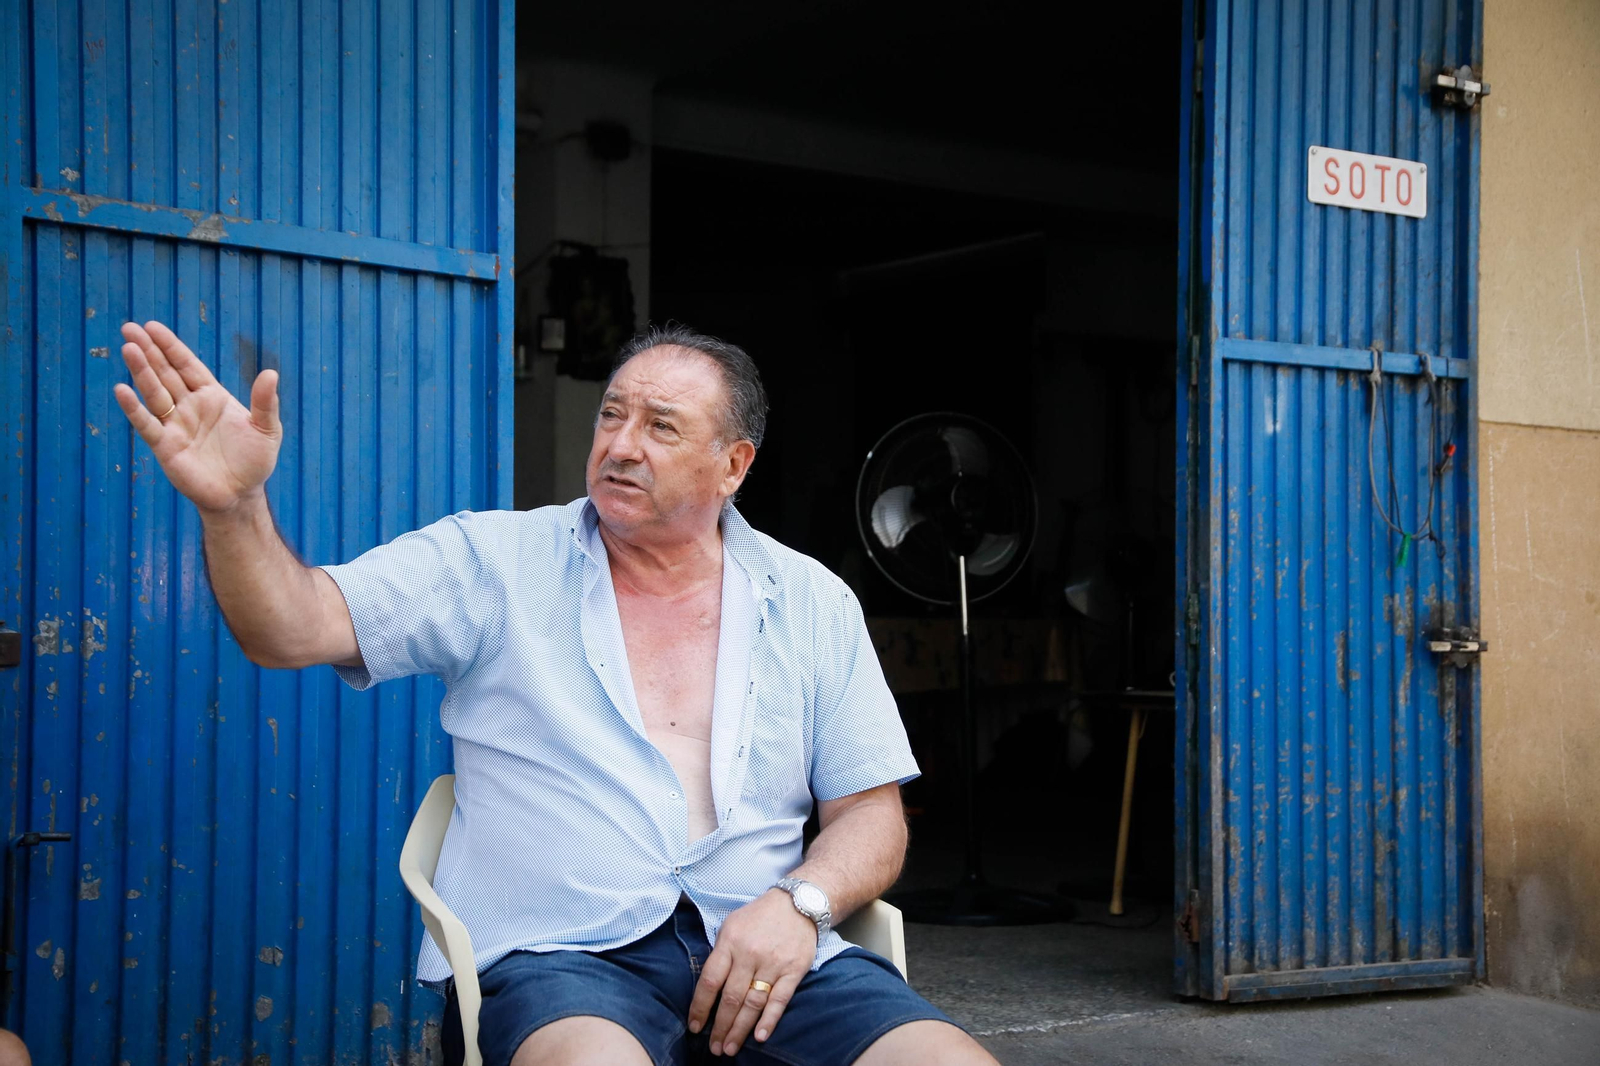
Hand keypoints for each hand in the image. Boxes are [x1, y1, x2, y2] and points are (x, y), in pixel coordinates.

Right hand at [113, 321, 281, 514]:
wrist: (241, 496)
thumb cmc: (254, 461)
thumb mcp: (267, 429)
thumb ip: (265, 402)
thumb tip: (271, 373)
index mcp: (212, 396)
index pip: (187, 365)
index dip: (171, 346)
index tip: (152, 326)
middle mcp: (189, 406)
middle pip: (166, 373)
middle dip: (149, 351)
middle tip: (129, 328)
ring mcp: (175, 425)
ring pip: (154, 392)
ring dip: (141, 371)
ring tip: (128, 348)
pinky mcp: (165, 446)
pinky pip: (147, 424)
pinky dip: (134, 408)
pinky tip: (122, 390)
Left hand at [688, 888, 817, 1055]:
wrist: (798, 903)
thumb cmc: (759, 916)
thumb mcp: (732, 925)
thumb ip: (720, 953)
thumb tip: (708, 986)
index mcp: (730, 942)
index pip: (710, 981)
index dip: (700, 1007)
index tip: (695, 1027)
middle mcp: (750, 954)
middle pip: (730, 998)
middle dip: (720, 1027)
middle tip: (714, 1048)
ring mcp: (773, 963)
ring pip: (753, 1003)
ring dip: (740, 1030)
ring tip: (730, 1048)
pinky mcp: (794, 970)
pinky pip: (779, 999)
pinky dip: (769, 1020)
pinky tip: (760, 1037)